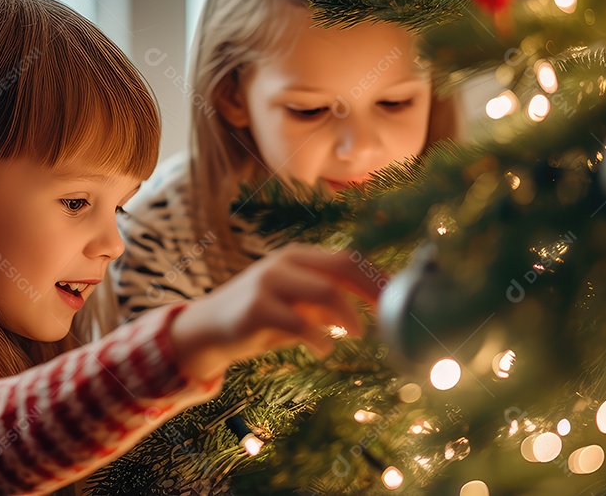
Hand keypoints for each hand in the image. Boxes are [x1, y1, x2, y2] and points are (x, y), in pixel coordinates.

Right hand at [169, 244, 379, 383]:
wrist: (208, 329)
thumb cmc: (259, 317)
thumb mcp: (295, 304)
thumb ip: (326, 302)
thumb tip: (369, 309)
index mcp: (297, 256)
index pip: (347, 259)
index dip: (375, 278)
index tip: (397, 299)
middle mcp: (285, 262)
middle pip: (342, 267)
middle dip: (371, 291)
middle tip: (387, 316)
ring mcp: (269, 282)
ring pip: (327, 292)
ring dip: (349, 317)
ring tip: (357, 335)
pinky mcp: (257, 308)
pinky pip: (301, 323)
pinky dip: (320, 338)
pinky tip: (324, 348)